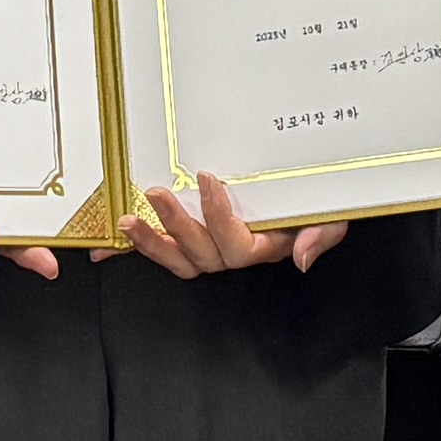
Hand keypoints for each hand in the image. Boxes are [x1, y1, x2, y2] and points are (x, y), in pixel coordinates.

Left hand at [123, 170, 349, 279]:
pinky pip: (162, 251)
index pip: (238, 245)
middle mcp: (234, 252)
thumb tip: (303, 258)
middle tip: (157, 193)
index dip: (219, 217)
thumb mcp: (332, 212)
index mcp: (265, 246)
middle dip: (175, 226)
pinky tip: (107, 249)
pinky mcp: (191, 240)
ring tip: (129, 222)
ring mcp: (211, 248)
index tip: (209, 180)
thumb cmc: (319, 200)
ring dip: (151, 243)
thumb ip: (323, 234)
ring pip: (178, 260)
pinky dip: (135, 250)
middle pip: (200, 255)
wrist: (312, 189)